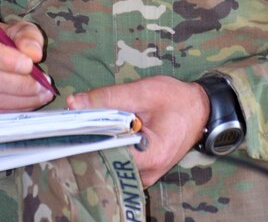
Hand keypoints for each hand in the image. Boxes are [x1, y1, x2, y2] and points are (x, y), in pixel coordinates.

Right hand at [0, 17, 54, 115]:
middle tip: (43, 86)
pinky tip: (25, 103)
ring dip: (19, 100)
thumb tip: (34, 54)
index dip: (4, 58)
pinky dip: (9, 111)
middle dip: (19, 85)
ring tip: (40, 95)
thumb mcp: (13, 28)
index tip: (29, 65)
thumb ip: (27, 36)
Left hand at [66, 75, 209, 187]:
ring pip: (110, 164)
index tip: (67, 127)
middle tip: (69, 124)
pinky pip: (118, 162)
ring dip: (96, 145)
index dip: (84, 140)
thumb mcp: (143, 92)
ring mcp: (145, 176)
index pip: (106, 155)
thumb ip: (108, 98)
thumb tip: (73, 103)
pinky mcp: (143, 170)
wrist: (200, 109)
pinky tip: (97, 132)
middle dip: (86, 143)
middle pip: (106, 163)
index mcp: (150, 156)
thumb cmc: (176, 98)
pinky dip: (107, 147)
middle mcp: (147, 175)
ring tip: (80, 127)